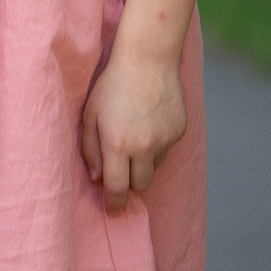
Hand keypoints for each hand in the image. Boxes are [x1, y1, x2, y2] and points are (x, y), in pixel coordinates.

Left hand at [81, 39, 186, 212]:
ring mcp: (164, 140)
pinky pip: (167, 149)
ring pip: (154, 167)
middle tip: (121, 170)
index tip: (113, 211)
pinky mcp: (179, 131)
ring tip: (134, 134)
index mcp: (118, 144)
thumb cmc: (112, 85)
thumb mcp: (90, 114)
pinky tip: (149, 122)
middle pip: (140, 185)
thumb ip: (90, 149)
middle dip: (130, 183)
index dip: (115, 204)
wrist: (148, 59)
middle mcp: (144, 147)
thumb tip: (96, 179)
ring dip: (143, 162)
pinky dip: (157, 144)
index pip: (117, 188)